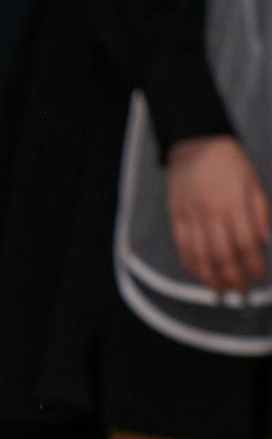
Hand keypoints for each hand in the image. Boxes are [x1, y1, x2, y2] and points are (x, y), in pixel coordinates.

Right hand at [164, 134, 269, 294]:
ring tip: (221, 293)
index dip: (253, 265)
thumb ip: (259, 212)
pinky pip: (182, 248)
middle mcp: (211, 212)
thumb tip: (265, 242)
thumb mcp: (252, 182)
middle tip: (241, 294)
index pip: (245, 244)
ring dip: (211, 279)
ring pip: (200, 256)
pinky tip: (201, 277)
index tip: (259, 278)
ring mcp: (191, 216)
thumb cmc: (229, 162)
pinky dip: (191, 267)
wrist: (195, 144)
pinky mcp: (176, 218)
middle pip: (222, 255)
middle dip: (233, 279)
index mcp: (234, 203)